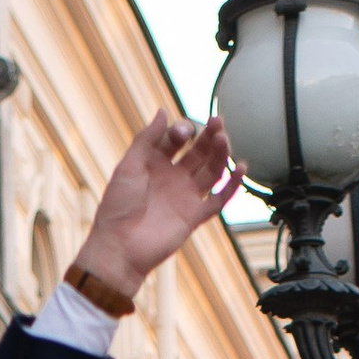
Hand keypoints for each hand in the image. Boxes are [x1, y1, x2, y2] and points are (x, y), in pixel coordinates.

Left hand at [72, 113, 240, 306]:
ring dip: (220, 154)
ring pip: (211, 170)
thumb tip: (163, 111)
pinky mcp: (194, 216)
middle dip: (208, 136)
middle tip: (218, 121)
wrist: (119, 247)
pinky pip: (219, 199)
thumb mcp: (129, 165)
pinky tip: (240, 168)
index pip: (176, 140)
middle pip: (198, 152)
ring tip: (224, 139)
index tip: (182, 133)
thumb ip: (146, 138)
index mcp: (154, 164)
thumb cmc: (117, 207)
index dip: (182, 131)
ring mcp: (185, 196)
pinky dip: (232, 185)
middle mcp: (172, 178)